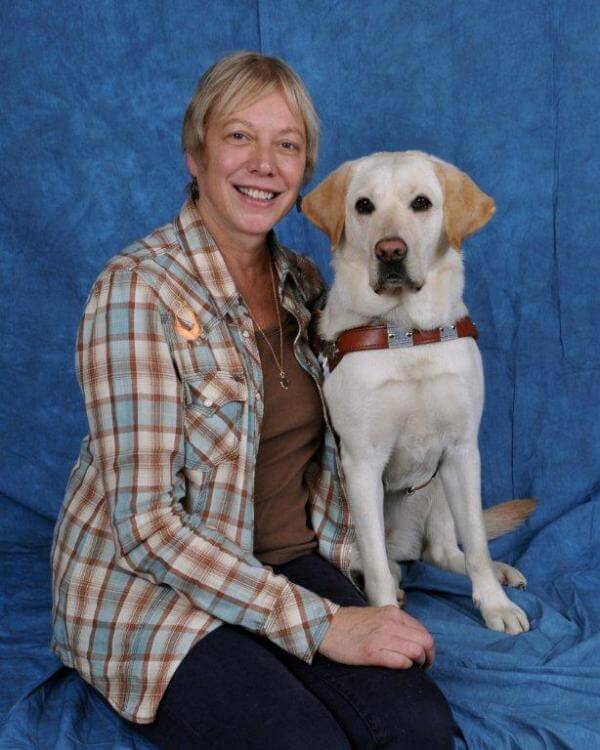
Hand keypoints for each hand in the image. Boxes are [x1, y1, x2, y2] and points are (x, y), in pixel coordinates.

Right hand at [318, 605, 434, 668]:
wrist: (326, 626)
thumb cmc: (351, 623)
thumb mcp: (377, 615)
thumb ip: (395, 623)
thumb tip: (413, 637)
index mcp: (393, 613)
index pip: (423, 631)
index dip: (428, 646)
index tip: (424, 655)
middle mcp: (390, 623)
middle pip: (425, 642)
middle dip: (429, 657)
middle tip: (424, 665)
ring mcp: (382, 637)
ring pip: (416, 652)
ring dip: (419, 663)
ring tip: (413, 668)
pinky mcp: (372, 653)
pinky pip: (400, 662)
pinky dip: (406, 666)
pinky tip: (400, 667)